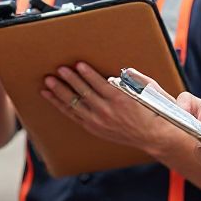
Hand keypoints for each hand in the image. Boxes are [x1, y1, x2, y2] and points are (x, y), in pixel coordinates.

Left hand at [41, 62, 163, 150]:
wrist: (152, 135)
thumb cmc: (151, 109)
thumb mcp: (148, 89)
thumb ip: (134, 76)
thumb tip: (122, 69)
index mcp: (120, 99)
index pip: (98, 84)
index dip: (87, 73)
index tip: (78, 64)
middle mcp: (107, 111)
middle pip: (83, 93)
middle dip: (69, 80)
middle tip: (59, 69)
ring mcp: (98, 121)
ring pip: (74, 104)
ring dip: (60, 91)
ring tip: (49, 81)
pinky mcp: (93, 127)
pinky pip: (73, 115)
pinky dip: (61, 105)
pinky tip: (50, 96)